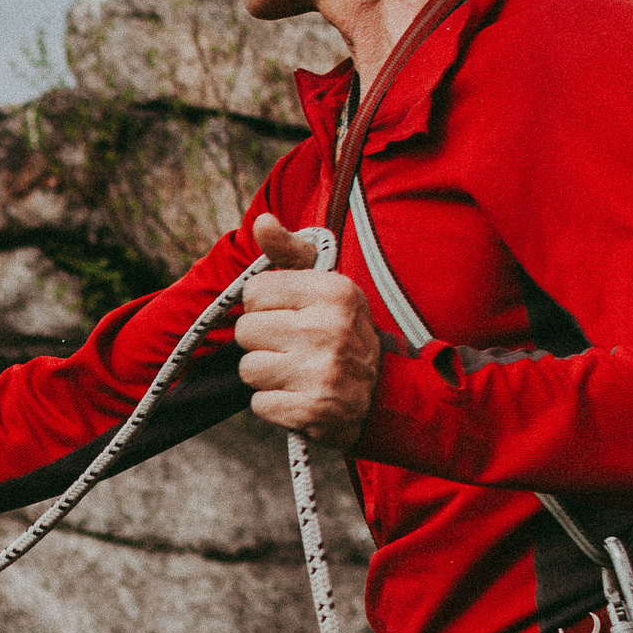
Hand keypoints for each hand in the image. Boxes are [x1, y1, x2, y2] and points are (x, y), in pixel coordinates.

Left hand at [238, 213, 380, 448]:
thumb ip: (290, 252)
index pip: (254, 292)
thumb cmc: (343, 333)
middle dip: (263, 342)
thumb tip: (262, 222)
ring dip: (267, 375)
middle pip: (246, 331)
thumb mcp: (327, 287)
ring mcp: (323, 372)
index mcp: (334, 291)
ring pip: (248, 369)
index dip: (265, 306)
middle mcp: (330, 329)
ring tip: (298, 372)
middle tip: (295, 348)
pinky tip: (301, 396)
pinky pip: (258, 405)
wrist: (387, 395)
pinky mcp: (313, 410)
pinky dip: (275, 405)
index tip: (291, 316)